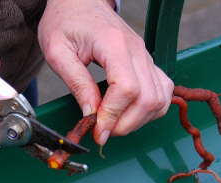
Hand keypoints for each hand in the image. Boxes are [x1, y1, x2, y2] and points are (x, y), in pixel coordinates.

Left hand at [38, 0, 173, 145]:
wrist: (81, 2)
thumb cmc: (66, 22)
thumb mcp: (57, 51)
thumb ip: (76, 83)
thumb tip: (91, 115)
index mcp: (114, 44)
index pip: (126, 88)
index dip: (113, 115)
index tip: (98, 131)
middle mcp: (137, 51)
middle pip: (148, 99)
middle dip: (125, 124)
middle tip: (103, 130)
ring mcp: (146, 57)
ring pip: (159, 100)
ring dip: (139, 120)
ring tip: (115, 123)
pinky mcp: (149, 64)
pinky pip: (163, 93)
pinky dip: (151, 110)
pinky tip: (130, 113)